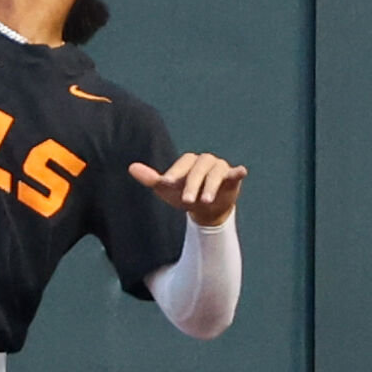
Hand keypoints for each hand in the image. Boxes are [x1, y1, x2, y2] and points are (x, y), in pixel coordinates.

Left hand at [129, 153, 246, 226]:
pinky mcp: (232, 178)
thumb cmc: (184, 195)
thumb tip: (131, 167)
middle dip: (192, 184)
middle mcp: (205, 161)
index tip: (165, 183)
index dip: (174, 172)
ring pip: (215, 173)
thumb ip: (150, 179)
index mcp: (189, 161)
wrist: (205, 210)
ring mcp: (220, 168)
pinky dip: (238, 172)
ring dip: (210, 186)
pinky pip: (236, 173)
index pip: (181, 164)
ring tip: (205, 200)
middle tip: (186, 201)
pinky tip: (241, 171)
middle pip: (198, 169)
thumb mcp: (166, 189)